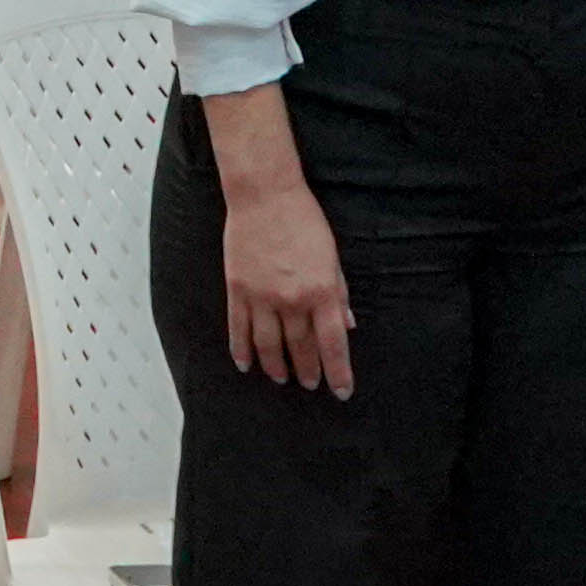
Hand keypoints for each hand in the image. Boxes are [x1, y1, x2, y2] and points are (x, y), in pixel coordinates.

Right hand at [218, 176, 357, 395]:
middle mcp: (292, 299)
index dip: (338, 371)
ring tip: (282, 378)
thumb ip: (339, 294)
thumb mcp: (332, 256)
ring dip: (276, 366)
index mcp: (321, 290)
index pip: (332, 343)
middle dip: (308, 370)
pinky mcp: (238, 289)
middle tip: (311, 384)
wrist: (265, 195)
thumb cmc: (304, 221)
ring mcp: (262, 296)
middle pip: (301, 348)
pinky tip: (246, 364)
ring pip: (268, 345)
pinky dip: (241, 350)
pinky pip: (239, 329)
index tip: (342, 390)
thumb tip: (347, 325)